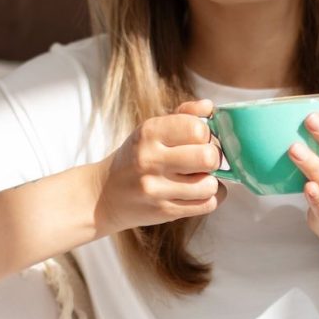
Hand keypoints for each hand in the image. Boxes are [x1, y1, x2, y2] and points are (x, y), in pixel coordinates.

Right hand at [91, 100, 226, 236]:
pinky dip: (211, 197)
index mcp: (149, 133)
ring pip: (210, 185)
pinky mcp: (164, 212)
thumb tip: (210, 107)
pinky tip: (198, 192)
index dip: (206, 134)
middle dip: (214, 158)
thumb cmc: (136, 157)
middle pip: (208, 157)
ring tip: (199, 177)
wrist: (104, 194)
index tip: (200, 139)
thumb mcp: (151, 130)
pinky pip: (207, 205)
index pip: (197, 128)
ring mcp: (156, 189)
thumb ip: (183, 114)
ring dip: (211, 181)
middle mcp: (151, 160)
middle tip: (205, 160)